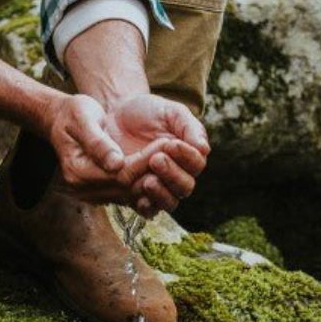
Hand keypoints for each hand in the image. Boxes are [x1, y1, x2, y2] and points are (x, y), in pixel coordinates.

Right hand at [44, 93, 180, 204]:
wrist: (62, 120)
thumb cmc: (73, 114)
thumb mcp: (83, 119)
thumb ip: (98, 142)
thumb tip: (116, 163)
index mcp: (77, 171)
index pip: (120, 175)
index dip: (144, 161)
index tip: (164, 144)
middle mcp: (84, 189)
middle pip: (128, 189)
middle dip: (153, 171)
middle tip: (173, 151)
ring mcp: (93, 194)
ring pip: (132, 195)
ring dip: (153, 178)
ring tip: (170, 159)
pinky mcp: (102, 193)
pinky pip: (129, 195)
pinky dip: (145, 182)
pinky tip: (158, 167)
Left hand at [104, 93, 209, 215]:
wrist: (117, 115)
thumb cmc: (147, 111)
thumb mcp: (170, 112)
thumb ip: (188, 126)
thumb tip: (203, 149)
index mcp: (189, 155)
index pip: (196, 164)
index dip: (186, 157)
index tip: (170, 144)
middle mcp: (177, 175)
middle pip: (185, 186)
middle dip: (172, 174)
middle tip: (155, 160)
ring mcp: (159, 187)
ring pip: (169, 201)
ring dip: (161, 194)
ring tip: (147, 181)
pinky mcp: (138, 195)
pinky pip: (148, 210)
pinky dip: (146, 207)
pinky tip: (139, 199)